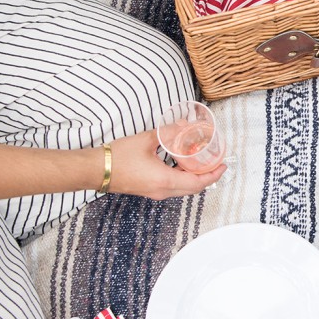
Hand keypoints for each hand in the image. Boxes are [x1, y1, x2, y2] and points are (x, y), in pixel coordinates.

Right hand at [108, 130, 224, 198]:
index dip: (213, 175)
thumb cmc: (118, 156)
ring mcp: (154, 193)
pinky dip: (182, 178)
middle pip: (193, 189)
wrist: (95, 170)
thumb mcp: (146, 139)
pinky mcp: (148, 191)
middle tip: (215, 164)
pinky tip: (181, 164)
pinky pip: (172, 187)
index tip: (223, 165)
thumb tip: (183, 125)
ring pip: (182, 190)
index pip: (198, 183)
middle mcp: (162, 191)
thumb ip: (167, 132)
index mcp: (165, 180)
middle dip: (207, 177)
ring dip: (195, 179)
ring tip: (201, 163)